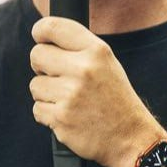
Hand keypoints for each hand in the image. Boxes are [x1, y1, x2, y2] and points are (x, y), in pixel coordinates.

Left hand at [29, 16, 162, 166]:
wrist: (131, 138)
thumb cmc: (115, 98)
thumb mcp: (107, 63)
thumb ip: (78, 48)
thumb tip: (43, 36)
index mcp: (96, 51)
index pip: (52, 27)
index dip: (40, 31)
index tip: (39, 37)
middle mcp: (83, 69)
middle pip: (36, 55)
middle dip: (42, 66)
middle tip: (59, 77)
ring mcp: (71, 95)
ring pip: (34, 85)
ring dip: (46, 94)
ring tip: (69, 100)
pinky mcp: (61, 118)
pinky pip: (37, 108)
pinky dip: (48, 114)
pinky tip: (67, 116)